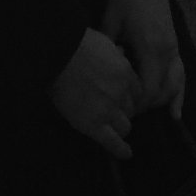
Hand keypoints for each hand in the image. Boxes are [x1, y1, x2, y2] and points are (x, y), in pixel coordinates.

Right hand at [49, 28, 141, 159]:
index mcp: (124, 72)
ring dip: (120, 126)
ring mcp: (108, 110)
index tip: (124, 98)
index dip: (130, 95)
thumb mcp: (103, 41)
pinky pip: (112, 142)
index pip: (137, 91)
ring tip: (114, 128)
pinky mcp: (93, 124)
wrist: (58, 55)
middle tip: (115, 111)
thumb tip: (121, 52)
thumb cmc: (76, 44)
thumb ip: (115, 52)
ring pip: (125, 126)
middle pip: (131, 109)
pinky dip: (120, 150)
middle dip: (125, 110)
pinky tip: (125, 153)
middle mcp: (120, 92)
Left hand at [101, 0, 184, 120]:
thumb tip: (99, 73)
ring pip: (173, 86)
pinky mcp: (176, 45)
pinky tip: (175, 114)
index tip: (119, 108)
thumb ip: (108, 49)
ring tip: (141, 110)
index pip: (146, 89)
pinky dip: (179, 95)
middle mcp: (166, 51)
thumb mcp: (111, 21)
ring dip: (159, 101)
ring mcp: (174, 48)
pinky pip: (181, 75)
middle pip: (160, 92)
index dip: (134, 104)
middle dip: (144, 106)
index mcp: (149, 46)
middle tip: (125, 110)